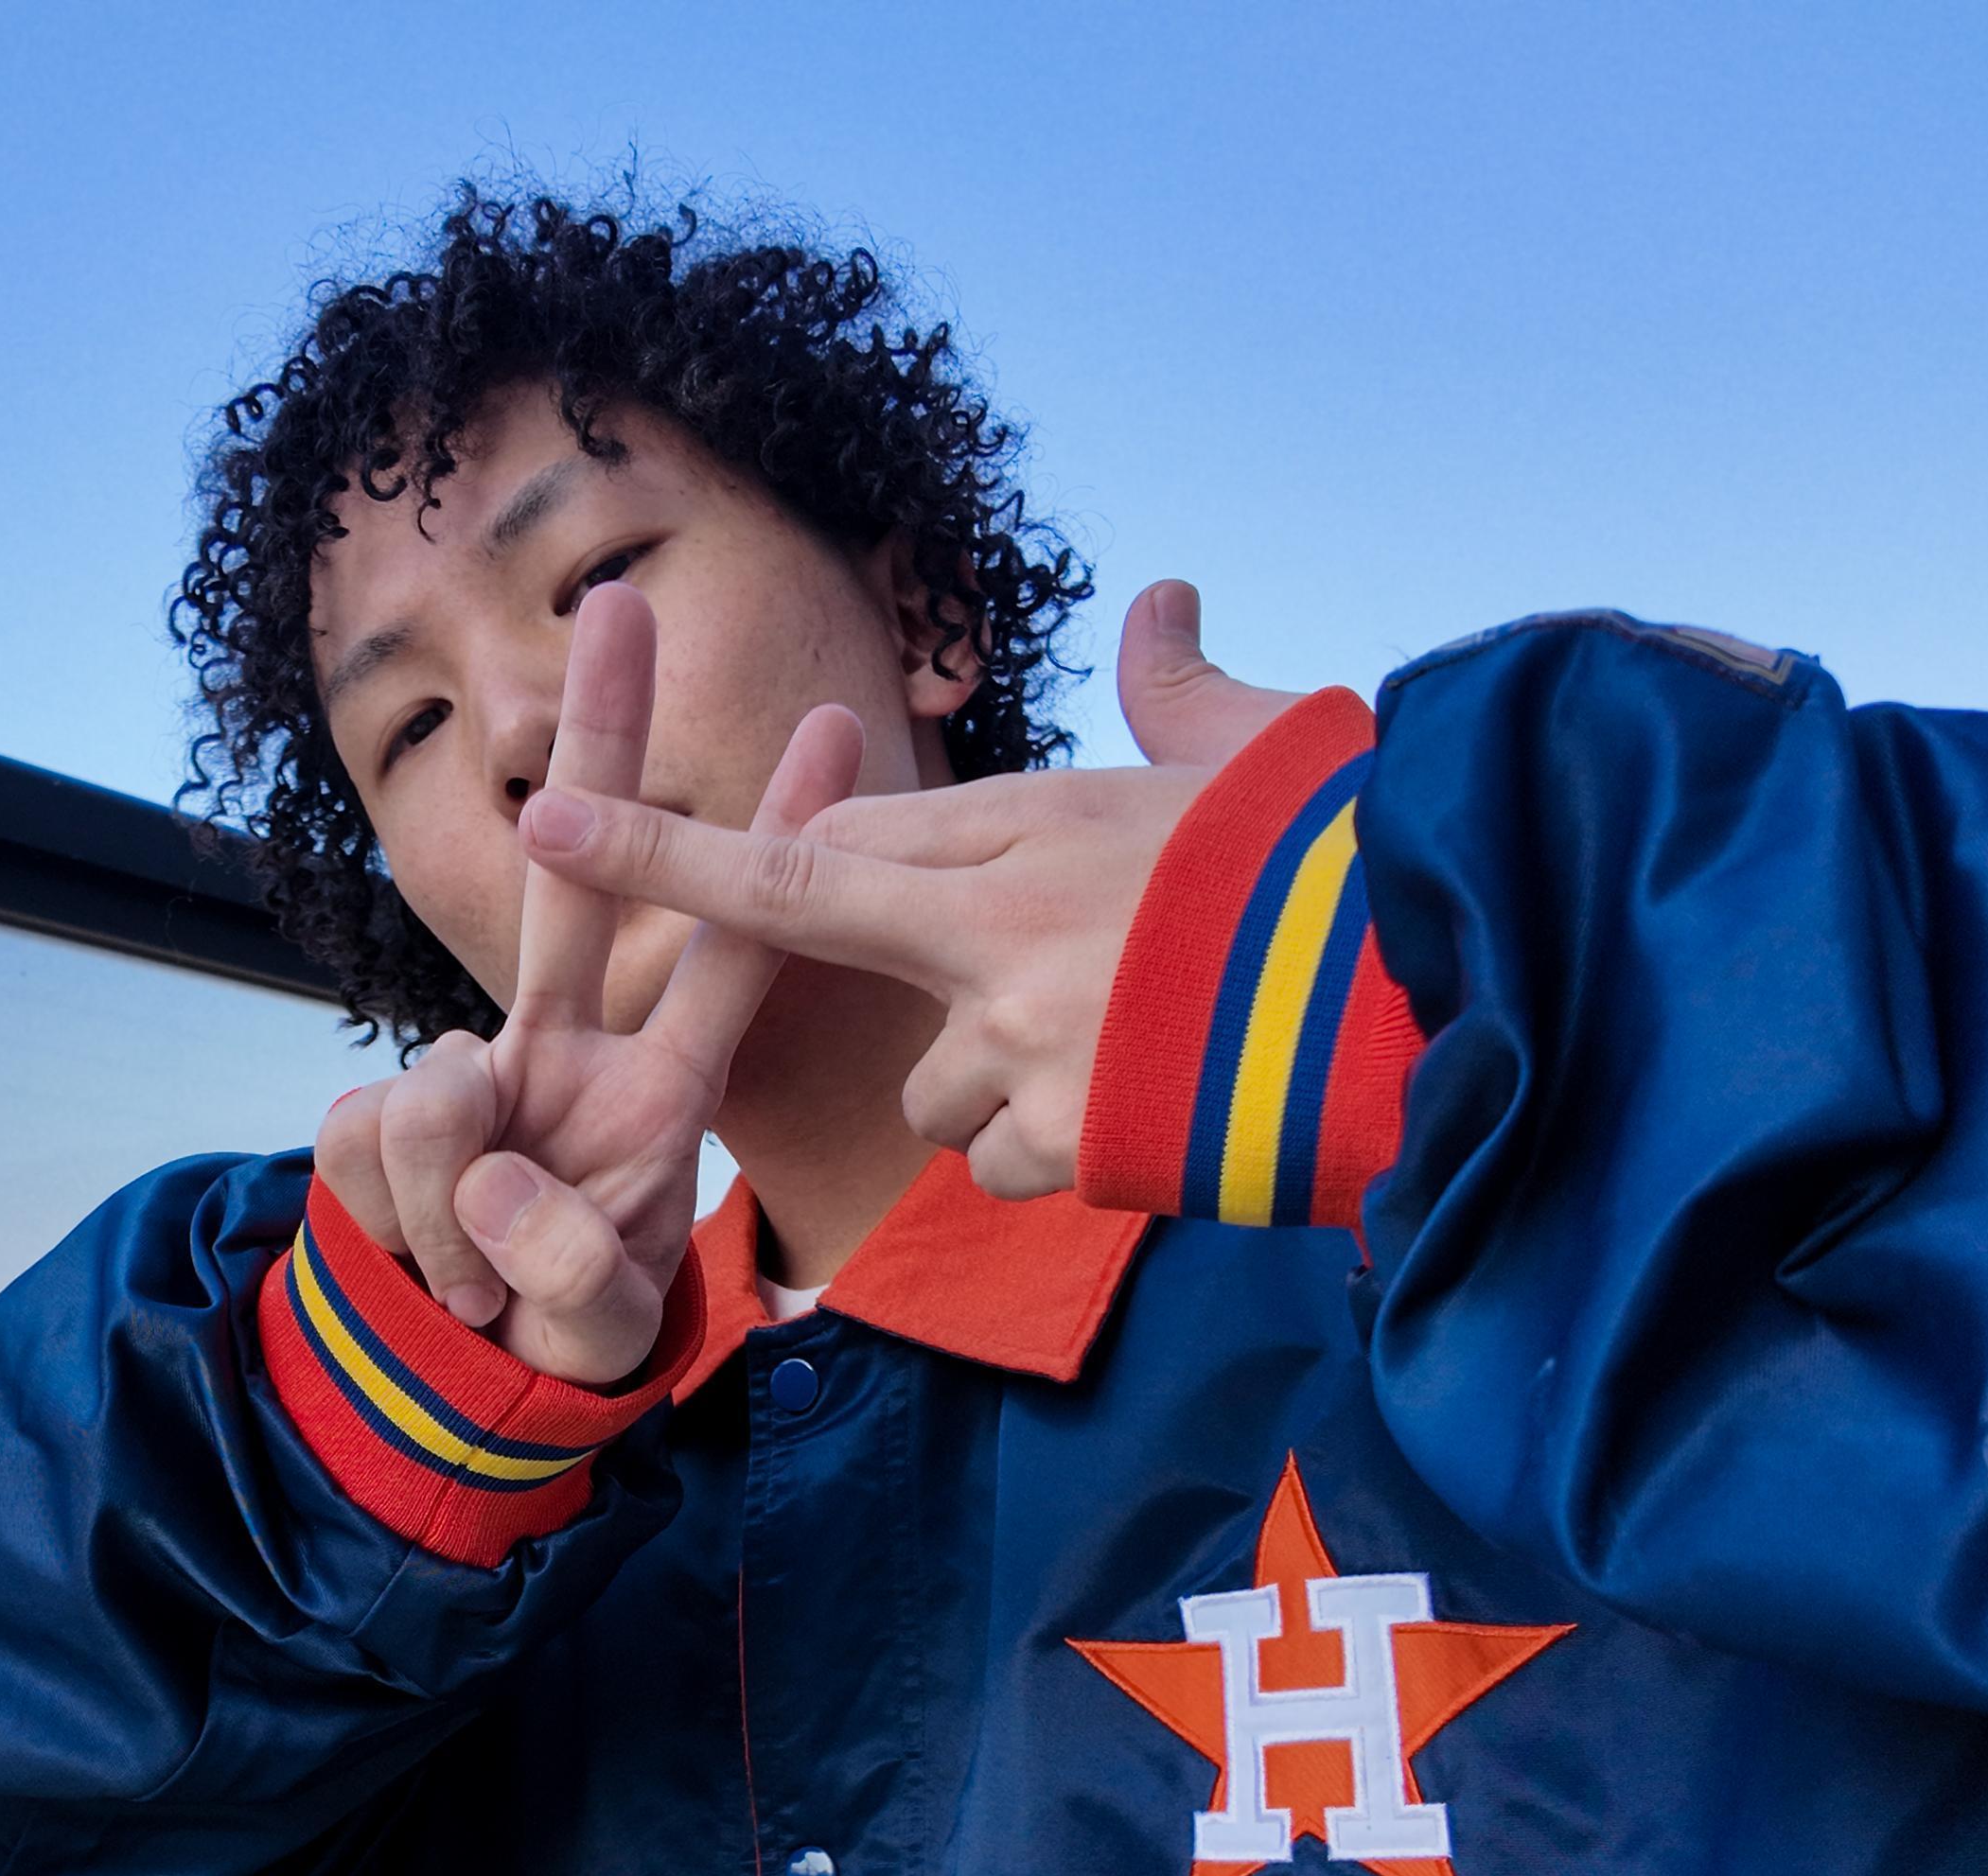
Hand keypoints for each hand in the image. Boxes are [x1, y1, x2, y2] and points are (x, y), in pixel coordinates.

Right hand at [315, 582, 863, 1382]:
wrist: (450, 1387)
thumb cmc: (560, 1338)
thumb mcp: (599, 1321)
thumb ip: (570, 1261)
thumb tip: (484, 1163)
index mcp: (660, 1094)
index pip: (739, 952)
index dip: (783, 847)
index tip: (840, 729)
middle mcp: (563, 1052)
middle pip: (582, 880)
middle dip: (598, 742)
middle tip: (623, 603)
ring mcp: (464, 1075)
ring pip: (438, 1085)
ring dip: (452, 1205)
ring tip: (478, 1285)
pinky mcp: (371, 1115)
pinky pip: (372, 1145)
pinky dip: (399, 1227)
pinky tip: (426, 1267)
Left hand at [515, 581, 1304, 1199]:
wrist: (1444, 973)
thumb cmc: (1352, 847)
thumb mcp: (1261, 742)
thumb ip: (1177, 688)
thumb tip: (1157, 602)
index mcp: (1023, 827)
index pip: (809, 845)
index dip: (671, 848)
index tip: (543, 817)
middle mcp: (991, 930)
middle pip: (828, 936)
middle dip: (788, 927)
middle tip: (731, 888)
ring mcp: (1023, 1042)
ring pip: (933, 1087)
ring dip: (992, 1079)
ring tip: (1122, 1047)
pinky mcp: (1073, 1140)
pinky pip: (1013, 1162)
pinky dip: (1063, 1150)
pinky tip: (1152, 1115)